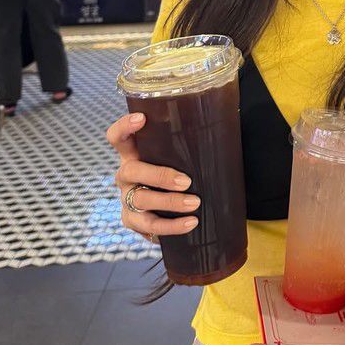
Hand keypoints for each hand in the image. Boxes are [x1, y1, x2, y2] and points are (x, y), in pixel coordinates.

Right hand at [106, 113, 199, 242]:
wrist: (173, 205)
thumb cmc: (179, 170)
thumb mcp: (179, 155)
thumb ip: (191, 141)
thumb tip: (226, 118)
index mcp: (133, 153)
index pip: (118, 137)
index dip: (124, 126)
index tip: (142, 119)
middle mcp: (125, 175)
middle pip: (131, 171)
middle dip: (159, 176)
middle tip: (186, 181)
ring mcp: (126, 199)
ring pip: (141, 200)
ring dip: (169, 202)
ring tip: (195, 203)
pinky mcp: (133, 221)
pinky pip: (150, 226)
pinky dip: (172, 226)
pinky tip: (191, 223)